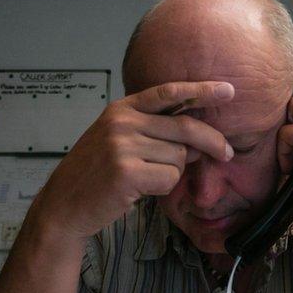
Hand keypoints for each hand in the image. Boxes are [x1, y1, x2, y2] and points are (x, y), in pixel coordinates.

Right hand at [26, 81, 235, 240]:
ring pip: (179, 157)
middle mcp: (123, 122)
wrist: (64, 203)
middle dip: (212, 141)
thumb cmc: (97, 173)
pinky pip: (169, 178)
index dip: (200, 89)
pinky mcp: (126, 172)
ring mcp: (123, 145)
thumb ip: (158, 134)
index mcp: (123, 109)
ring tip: (145, 177)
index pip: (169, 92)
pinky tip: (140, 189)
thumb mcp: (121, 141)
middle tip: (227, 153)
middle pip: (186, 127)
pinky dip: (162, 187)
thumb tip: (203, 141)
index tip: (228, 89)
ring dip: (172, 172)